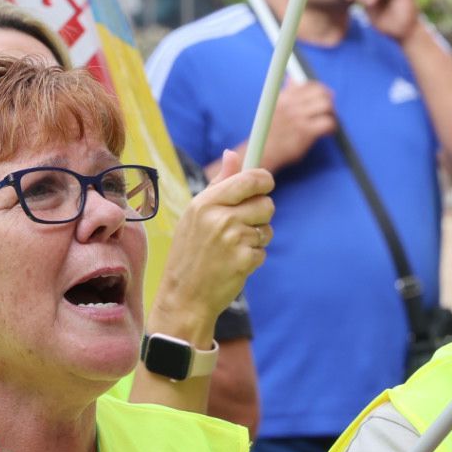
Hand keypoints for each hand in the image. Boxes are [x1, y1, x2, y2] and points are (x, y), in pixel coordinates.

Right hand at [153, 150, 273, 333]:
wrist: (184, 297)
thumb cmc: (189, 253)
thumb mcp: (195, 215)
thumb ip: (219, 184)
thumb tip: (232, 153)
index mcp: (206, 202)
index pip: (250, 179)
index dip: (264, 180)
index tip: (265, 184)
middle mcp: (220, 217)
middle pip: (265, 203)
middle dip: (261, 214)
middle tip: (243, 226)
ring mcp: (233, 239)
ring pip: (267, 228)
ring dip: (257, 238)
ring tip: (233, 248)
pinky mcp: (244, 260)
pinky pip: (263, 250)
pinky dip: (253, 258)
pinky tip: (233, 265)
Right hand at [260, 81, 336, 172]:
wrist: (262, 154)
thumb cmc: (270, 133)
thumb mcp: (273, 108)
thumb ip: (285, 93)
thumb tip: (293, 78)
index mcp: (283, 97)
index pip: (308, 85)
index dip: (319, 90)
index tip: (322, 98)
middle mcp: (290, 105)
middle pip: (320, 92)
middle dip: (328, 100)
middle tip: (328, 110)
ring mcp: (298, 118)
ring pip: (326, 105)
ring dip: (331, 113)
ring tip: (327, 121)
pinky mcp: (305, 132)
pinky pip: (327, 123)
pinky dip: (331, 127)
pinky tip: (327, 132)